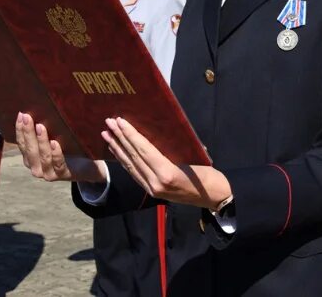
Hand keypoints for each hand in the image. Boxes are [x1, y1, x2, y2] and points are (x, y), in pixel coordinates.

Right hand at [14, 112, 104, 181]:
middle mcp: (36, 167)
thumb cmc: (67, 150)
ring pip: (42, 157)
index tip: (21, 114)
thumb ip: (43, 130)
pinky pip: (58, 164)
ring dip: (41, 141)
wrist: (86, 168)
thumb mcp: (53, 138)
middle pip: (30, 150)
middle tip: (28, 116)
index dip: (20, 129)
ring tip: (41, 127)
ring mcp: (48, 173)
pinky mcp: (62, 175)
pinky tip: (55, 143)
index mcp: (30, 158)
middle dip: (28, 132)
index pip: (21, 143)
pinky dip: (56, 153)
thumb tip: (37, 108)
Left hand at [103, 116, 229, 208]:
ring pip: (131, 166)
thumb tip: (163, 129)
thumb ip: (177, 146)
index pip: (144, 150)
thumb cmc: (209, 175)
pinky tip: (118, 152)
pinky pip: (135, 174)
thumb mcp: (196, 157)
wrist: (215, 199)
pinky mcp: (152, 192)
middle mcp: (156, 183)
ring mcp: (152, 189)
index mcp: (167, 173)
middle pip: (134, 157)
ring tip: (106, 135)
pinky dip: (125, 161)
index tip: (120, 121)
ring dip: (118, 149)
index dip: (130, 135)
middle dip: (120, 139)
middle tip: (108, 123)